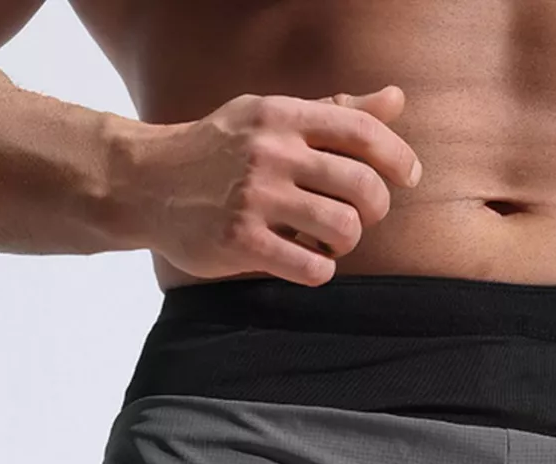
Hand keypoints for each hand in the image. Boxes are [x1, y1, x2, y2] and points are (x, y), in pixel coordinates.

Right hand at [133, 84, 422, 285]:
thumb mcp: (270, 118)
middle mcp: (271, 153)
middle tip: (360, 217)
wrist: (148, 183)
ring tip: (330, 242)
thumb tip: (396, 100)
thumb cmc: (220, 151)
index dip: (398, 157)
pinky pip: (311, 268)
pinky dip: (320, 270)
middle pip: (363, 187)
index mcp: (283, 116)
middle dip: (375, 209)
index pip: (362, 131)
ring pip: (344, 229)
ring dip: (347, 243)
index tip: (407, 177)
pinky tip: (306, 262)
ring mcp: (254, 198)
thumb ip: (334, 113)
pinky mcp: (240, 241)